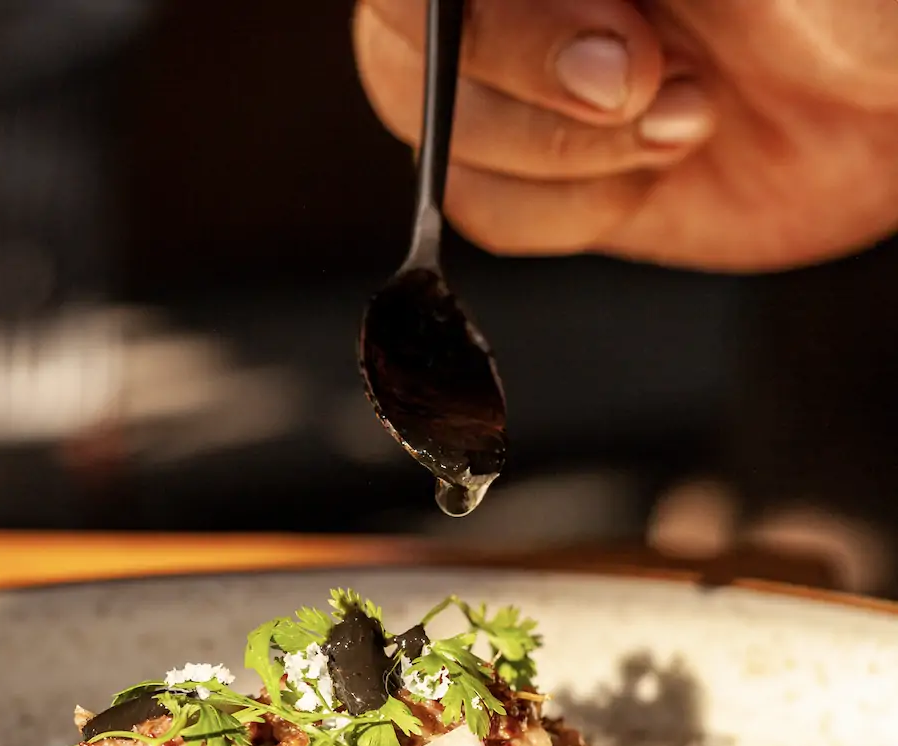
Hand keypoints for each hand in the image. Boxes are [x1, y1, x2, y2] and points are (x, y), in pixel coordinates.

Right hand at [354, 0, 897, 270]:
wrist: (890, 116)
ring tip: (688, 121)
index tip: (621, 53)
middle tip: (656, 93)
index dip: (496, 26)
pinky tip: (651, 171)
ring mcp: (517, 72)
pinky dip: (572, 210)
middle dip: (533, 88)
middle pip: (410, 43)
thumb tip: (579, 40)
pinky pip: (484, 209)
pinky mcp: (536, 164)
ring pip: (439, 136)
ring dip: (565, 156)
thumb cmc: (859, 11)